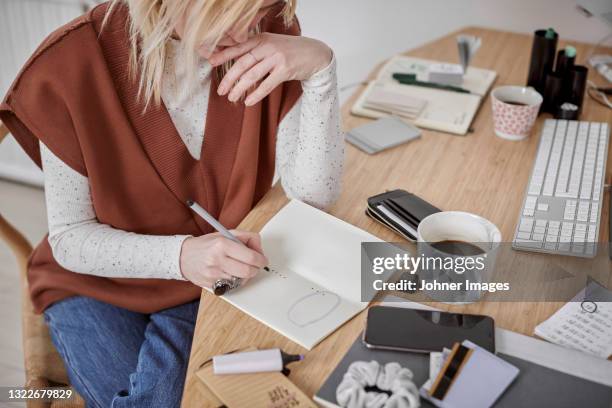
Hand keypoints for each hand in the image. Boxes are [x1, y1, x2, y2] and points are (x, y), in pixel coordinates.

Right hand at [179, 231, 267, 288]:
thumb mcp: (225, 234)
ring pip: (241, 280)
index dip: (261, 260)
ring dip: (245, 276)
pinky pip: (232, 286)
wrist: (183, 257)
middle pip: (248, 271)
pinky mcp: (212, 285)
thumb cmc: (206, 245)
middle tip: (255, 265)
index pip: (251, 257)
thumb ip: (245, 237)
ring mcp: (214, 274)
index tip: (263, 260)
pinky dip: (235, 281)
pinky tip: (230, 273)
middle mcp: (217, 260)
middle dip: (255, 269)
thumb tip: (259, 248)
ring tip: (240, 267)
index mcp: (222, 244)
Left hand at [208, 33, 331, 105]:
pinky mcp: (285, 70)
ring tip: (232, 98)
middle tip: (221, 91)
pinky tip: (248, 102)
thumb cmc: (290, 51)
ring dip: (240, 88)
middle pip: (242, 63)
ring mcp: (277, 58)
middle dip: (229, 78)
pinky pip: (267, 85)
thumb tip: (235, 61)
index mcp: (261, 39)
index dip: (223, 55)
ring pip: (252, 75)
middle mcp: (267, 46)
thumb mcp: (271, 45)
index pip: (238, 47)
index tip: (210, 62)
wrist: (315, 53)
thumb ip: (255, 50)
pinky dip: (256, 94)